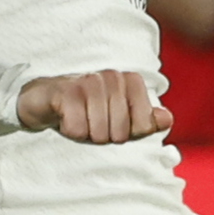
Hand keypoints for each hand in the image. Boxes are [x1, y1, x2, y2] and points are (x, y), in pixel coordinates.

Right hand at [17, 71, 172, 143]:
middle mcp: (113, 77)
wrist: (46, 102)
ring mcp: (90, 82)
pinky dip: (71, 132)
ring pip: (101, 132)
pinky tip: (66, 118)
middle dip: (105, 137)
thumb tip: (167, 119)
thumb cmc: (87, 111)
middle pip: (122, 132)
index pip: (144, 125)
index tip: (114, 124)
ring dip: (88, 135)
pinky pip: (78, 129)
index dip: (129, 134)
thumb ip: (145, 120)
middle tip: (92, 124)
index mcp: (130, 81)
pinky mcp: (67, 91)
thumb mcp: (120, 119)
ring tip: (80, 120)